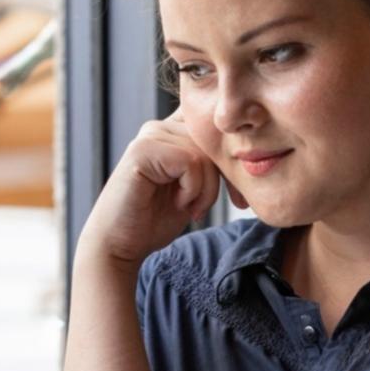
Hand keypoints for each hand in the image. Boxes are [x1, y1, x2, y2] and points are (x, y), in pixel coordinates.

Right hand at [78, 109, 246, 267]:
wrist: (120, 244)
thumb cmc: (155, 219)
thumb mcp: (195, 188)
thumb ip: (212, 166)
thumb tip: (249, 152)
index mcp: (173, 131)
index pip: (217, 129)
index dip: (230, 162)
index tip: (235, 198)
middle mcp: (160, 126)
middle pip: (215, 142)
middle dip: (222, 181)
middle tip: (203, 209)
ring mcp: (150, 135)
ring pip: (205, 154)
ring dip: (205, 190)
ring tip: (187, 207)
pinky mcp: (142, 150)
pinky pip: (191, 162)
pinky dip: (192, 190)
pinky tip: (177, 204)